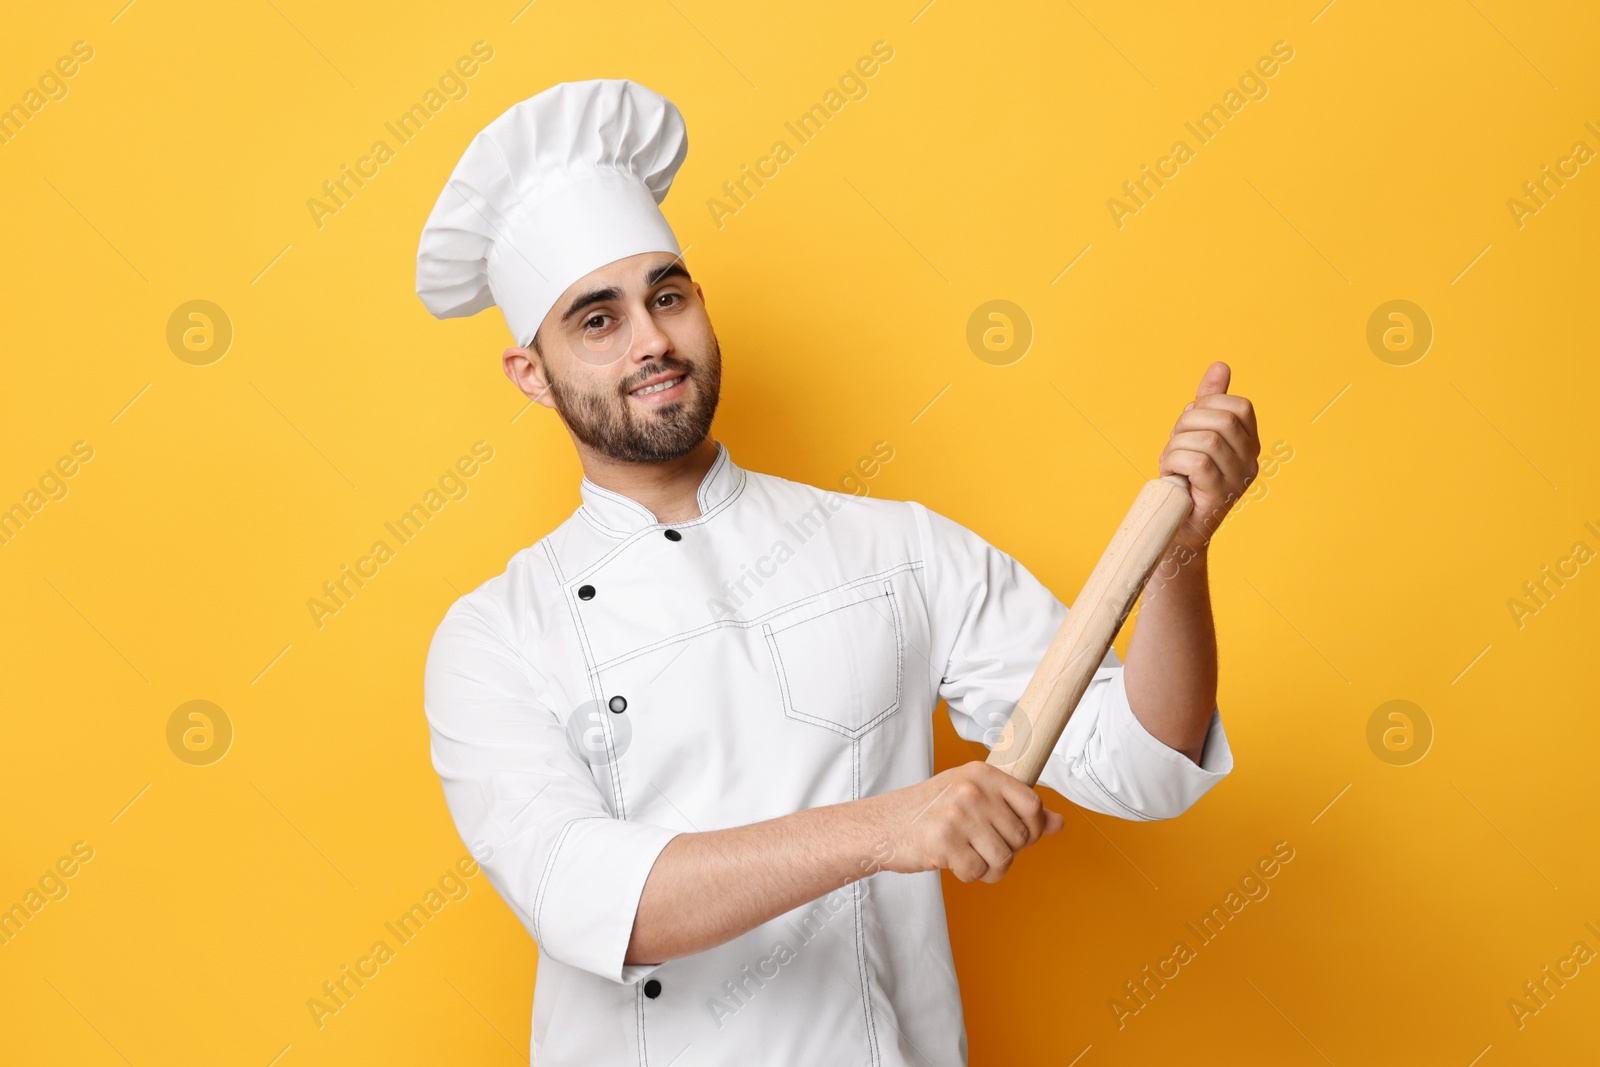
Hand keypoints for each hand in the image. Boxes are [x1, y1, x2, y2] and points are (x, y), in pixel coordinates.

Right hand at [870, 762, 1063, 883]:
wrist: (882, 825)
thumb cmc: (931, 812)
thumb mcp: (975, 799)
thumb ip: (1017, 809)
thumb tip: (1059, 823)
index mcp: (983, 773)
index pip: (1033, 803)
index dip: (1031, 828)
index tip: (1014, 834)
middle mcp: (972, 789)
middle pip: (1020, 837)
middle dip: (1006, 852)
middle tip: (980, 847)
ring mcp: (958, 814)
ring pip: (1003, 859)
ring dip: (989, 868)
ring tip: (968, 856)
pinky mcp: (944, 841)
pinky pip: (978, 872)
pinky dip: (968, 875)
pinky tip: (951, 861)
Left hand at [1158, 361, 1260, 552]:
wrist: (1176, 527)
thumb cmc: (1185, 478)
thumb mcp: (1195, 433)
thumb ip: (1209, 401)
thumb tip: (1220, 366)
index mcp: (1249, 442)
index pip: (1240, 405)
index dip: (1207, 405)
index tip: (1189, 423)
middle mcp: (1251, 460)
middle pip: (1221, 419)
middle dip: (1187, 425)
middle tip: (1175, 444)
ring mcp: (1238, 479)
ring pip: (1207, 439)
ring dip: (1176, 445)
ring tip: (1171, 462)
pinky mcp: (1220, 496)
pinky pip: (1197, 462)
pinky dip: (1174, 462)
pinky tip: (1169, 473)